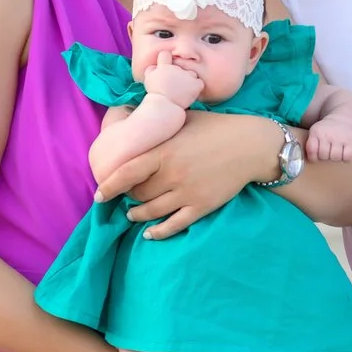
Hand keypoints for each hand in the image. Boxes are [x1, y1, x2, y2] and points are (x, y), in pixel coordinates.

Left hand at [97, 112, 278, 239]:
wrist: (251, 145)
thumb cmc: (216, 128)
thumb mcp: (184, 119)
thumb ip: (160, 123)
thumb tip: (136, 118)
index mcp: (164, 151)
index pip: (126, 173)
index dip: (109, 186)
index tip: (99, 195)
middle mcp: (172, 175)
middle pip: (139, 194)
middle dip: (128, 197)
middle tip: (124, 197)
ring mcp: (187, 193)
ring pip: (152, 211)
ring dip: (138, 215)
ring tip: (132, 214)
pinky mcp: (201, 206)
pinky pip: (174, 225)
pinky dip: (159, 231)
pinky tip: (149, 233)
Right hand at [142, 48, 202, 108]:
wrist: (164, 108)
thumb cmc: (156, 95)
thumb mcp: (148, 80)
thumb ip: (151, 70)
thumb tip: (155, 65)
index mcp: (164, 66)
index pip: (165, 54)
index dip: (166, 58)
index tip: (166, 65)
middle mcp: (176, 69)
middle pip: (181, 66)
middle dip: (179, 73)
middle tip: (174, 86)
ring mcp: (187, 76)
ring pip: (192, 74)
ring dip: (189, 80)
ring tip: (183, 91)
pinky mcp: (196, 85)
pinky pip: (199, 83)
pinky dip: (197, 88)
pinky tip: (190, 94)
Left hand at [305, 114, 351, 162]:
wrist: (344, 120)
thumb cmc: (326, 132)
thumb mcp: (315, 132)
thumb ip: (311, 145)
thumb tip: (310, 161)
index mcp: (316, 131)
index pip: (311, 150)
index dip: (313, 157)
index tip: (317, 154)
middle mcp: (327, 133)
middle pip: (323, 156)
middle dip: (325, 157)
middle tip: (328, 151)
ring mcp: (340, 137)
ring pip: (335, 157)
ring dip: (336, 158)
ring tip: (336, 151)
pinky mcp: (351, 141)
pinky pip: (348, 157)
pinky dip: (346, 158)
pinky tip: (345, 153)